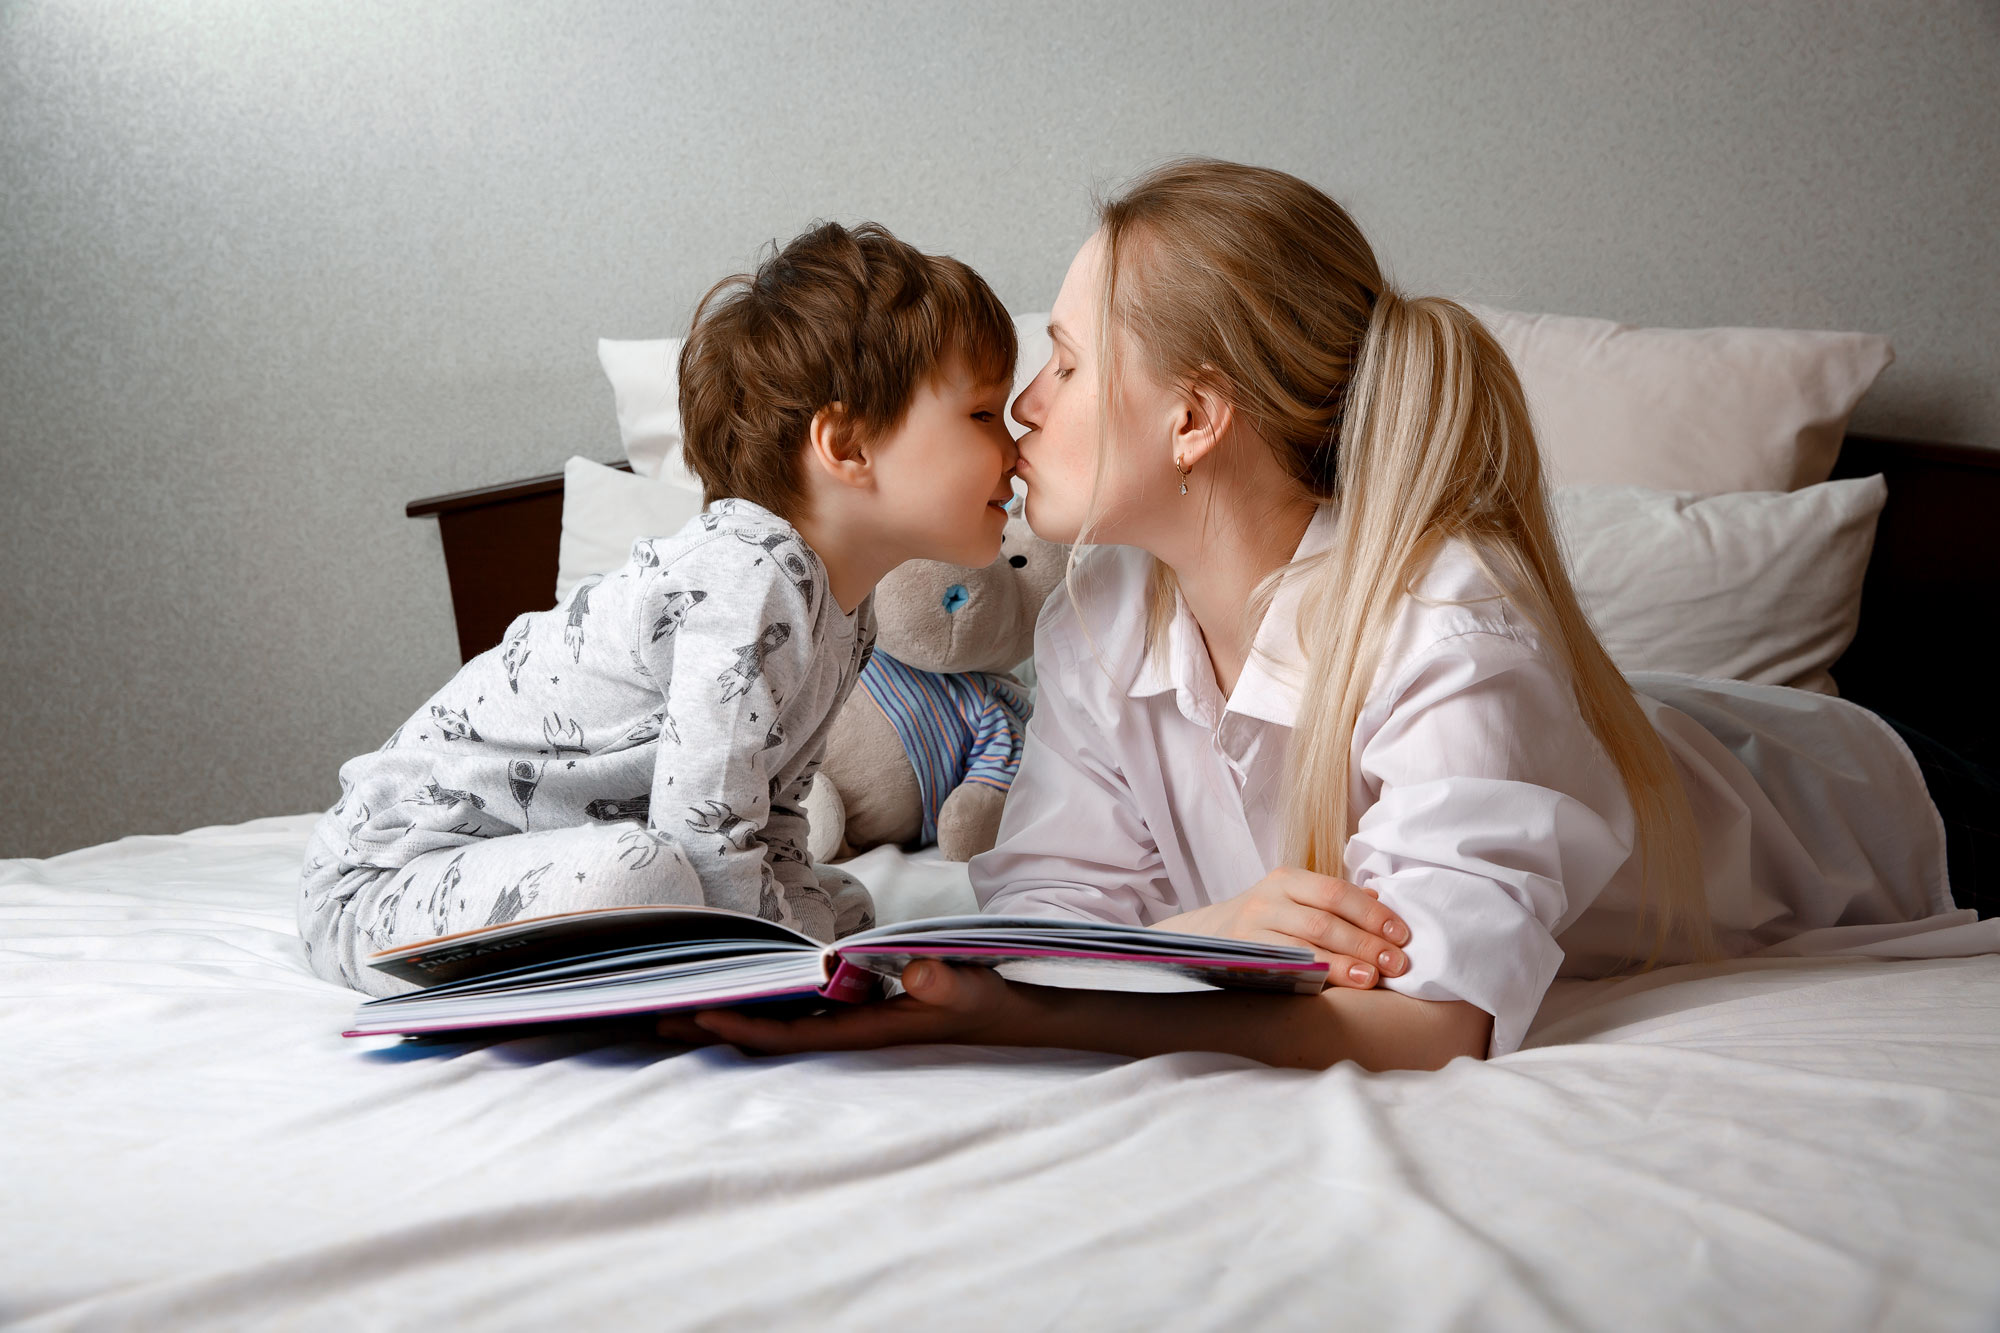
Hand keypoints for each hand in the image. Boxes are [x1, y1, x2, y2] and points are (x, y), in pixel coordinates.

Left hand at [673, 961, 1025, 1054]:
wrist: (1001, 1020)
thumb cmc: (983, 1003)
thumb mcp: (970, 989)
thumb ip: (947, 983)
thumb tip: (919, 974)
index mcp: (864, 1033)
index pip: (791, 1035)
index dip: (744, 1027)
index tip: (699, 1013)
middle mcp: (845, 1033)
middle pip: (766, 1036)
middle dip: (712, 1026)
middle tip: (651, 1013)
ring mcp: (845, 1025)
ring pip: (773, 1025)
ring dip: (726, 1017)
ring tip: (670, 1005)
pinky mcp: (851, 1012)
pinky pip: (791, 1013)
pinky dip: (756, 1005)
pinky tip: (732, 993)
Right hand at [1156, 866, 1410, 987]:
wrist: (1208, 937)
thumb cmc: (1268, 919)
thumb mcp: (1297, 899)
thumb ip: (1336, 900)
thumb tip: (1383, 898)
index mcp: (1287, 879)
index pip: (1336, 892)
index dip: (1372, 913)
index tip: (1401, 934)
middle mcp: (1267, 900)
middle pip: (1325, 920)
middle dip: (1366, 942)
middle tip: (1397, 962)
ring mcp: (1252, 930)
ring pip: (1305, 946)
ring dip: (1345, 964)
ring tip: (1374, 978)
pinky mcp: (1245, 958)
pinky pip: (1285, 969)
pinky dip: (1315, 977)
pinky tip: (1338, 986)